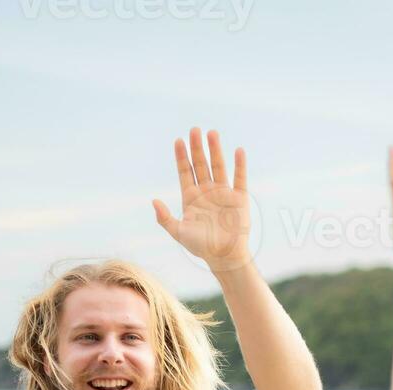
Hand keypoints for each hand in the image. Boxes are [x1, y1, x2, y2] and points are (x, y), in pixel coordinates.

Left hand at [153, 127, 252, 272]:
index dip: (181, 156)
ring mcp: (223, 193)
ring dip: (215, 150)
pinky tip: (237, 151)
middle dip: (197, 147)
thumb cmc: (201, 247)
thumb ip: (165, 218)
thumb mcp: (178, 232)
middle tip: (194, 129)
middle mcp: (206, 191)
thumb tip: (153, 200)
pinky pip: (239, 178)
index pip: (185, 171)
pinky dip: (239, 165)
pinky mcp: (239, 198)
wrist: (224, 257)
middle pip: (200, 164)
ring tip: (211, 133)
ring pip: (218, 166)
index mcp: (191, 197)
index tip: (178, 140)